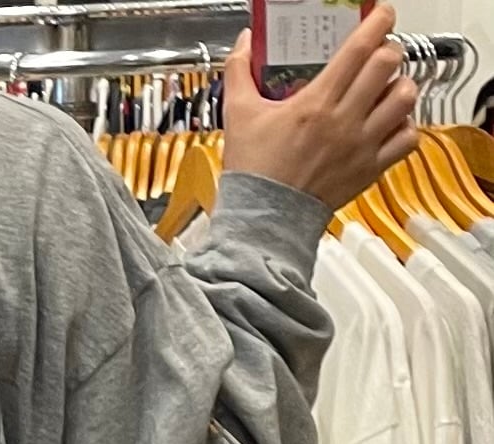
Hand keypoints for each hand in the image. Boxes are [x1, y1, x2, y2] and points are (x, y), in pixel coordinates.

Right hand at [222, 5, 419, 210]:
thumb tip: (244, 41)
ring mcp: (362, 145)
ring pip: (405, 97)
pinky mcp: (371, 169)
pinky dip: (405, 127)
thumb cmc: (254, 170)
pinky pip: (408, 139)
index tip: (381, 15)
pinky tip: (390, 125)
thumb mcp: (238, 116)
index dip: (379, 21)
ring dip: (400, 86)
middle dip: (388, 51)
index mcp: (316, 101)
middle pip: (389, 64)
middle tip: (378, 55)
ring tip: (386, 89)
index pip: (361, 47)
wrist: (263, 220)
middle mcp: (345, 119)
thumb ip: (238, 72)